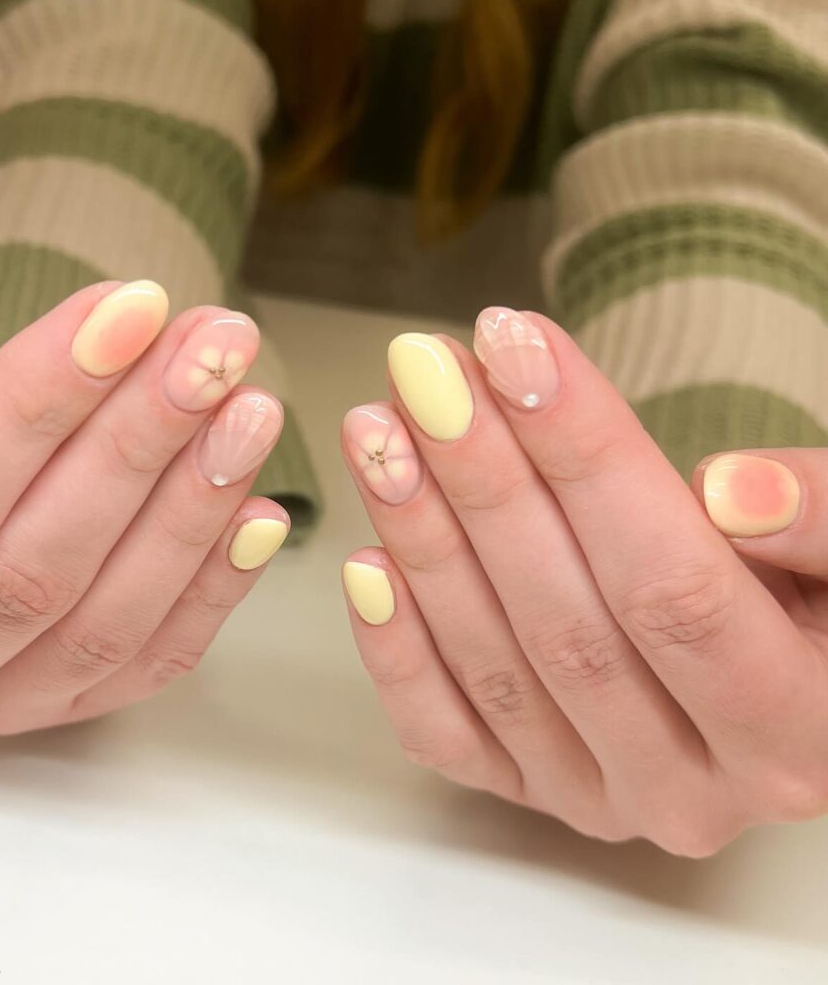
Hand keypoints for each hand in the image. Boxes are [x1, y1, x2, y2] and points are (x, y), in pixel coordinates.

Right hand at [0, 282, 288, 734]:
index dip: (35, 405)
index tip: (130, 312)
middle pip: (30, 569)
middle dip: (137, 444)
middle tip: (216, 350)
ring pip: (103, 621)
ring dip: (191, 509)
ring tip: (249, 410)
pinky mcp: (64, 704)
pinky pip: (150, 661)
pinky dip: (214, 587)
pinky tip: (258, 509)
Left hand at [340, 309, 827, 855]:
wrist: (786, 674)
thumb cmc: (816, 591)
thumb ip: (822, 521)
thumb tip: (727, 493)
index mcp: (801, 730)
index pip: (676, 584)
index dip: (587, 458)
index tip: (515, 346)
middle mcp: (695, 789)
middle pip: (568, 621)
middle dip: (485, 480)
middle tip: (422, 370)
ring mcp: (600, 799)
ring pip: (496, 664)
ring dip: (424, 537)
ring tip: (378, 428)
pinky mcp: (529, 793)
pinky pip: (445, 733)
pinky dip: (396, 650)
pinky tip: (362, 559)